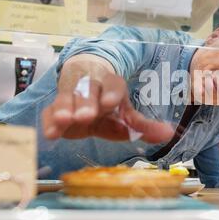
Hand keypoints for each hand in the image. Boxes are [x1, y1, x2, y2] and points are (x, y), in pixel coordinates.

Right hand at [42, 56, 173, 142]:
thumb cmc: (107, 105)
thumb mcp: (125, 114)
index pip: (114, 84)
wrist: (81, 86)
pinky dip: (48, 121)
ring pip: (66, 97)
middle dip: (86, 102)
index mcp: (111, 85)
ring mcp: (71, 95)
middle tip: (85, 115)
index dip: (112, 93)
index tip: (111, 103)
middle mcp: (90, 86)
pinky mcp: (54, 107)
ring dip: (64, 108)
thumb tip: (169, 134)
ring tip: (63, 120)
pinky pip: (48, 111)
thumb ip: (143, 126)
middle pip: (88, 90)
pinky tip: (49, 133)